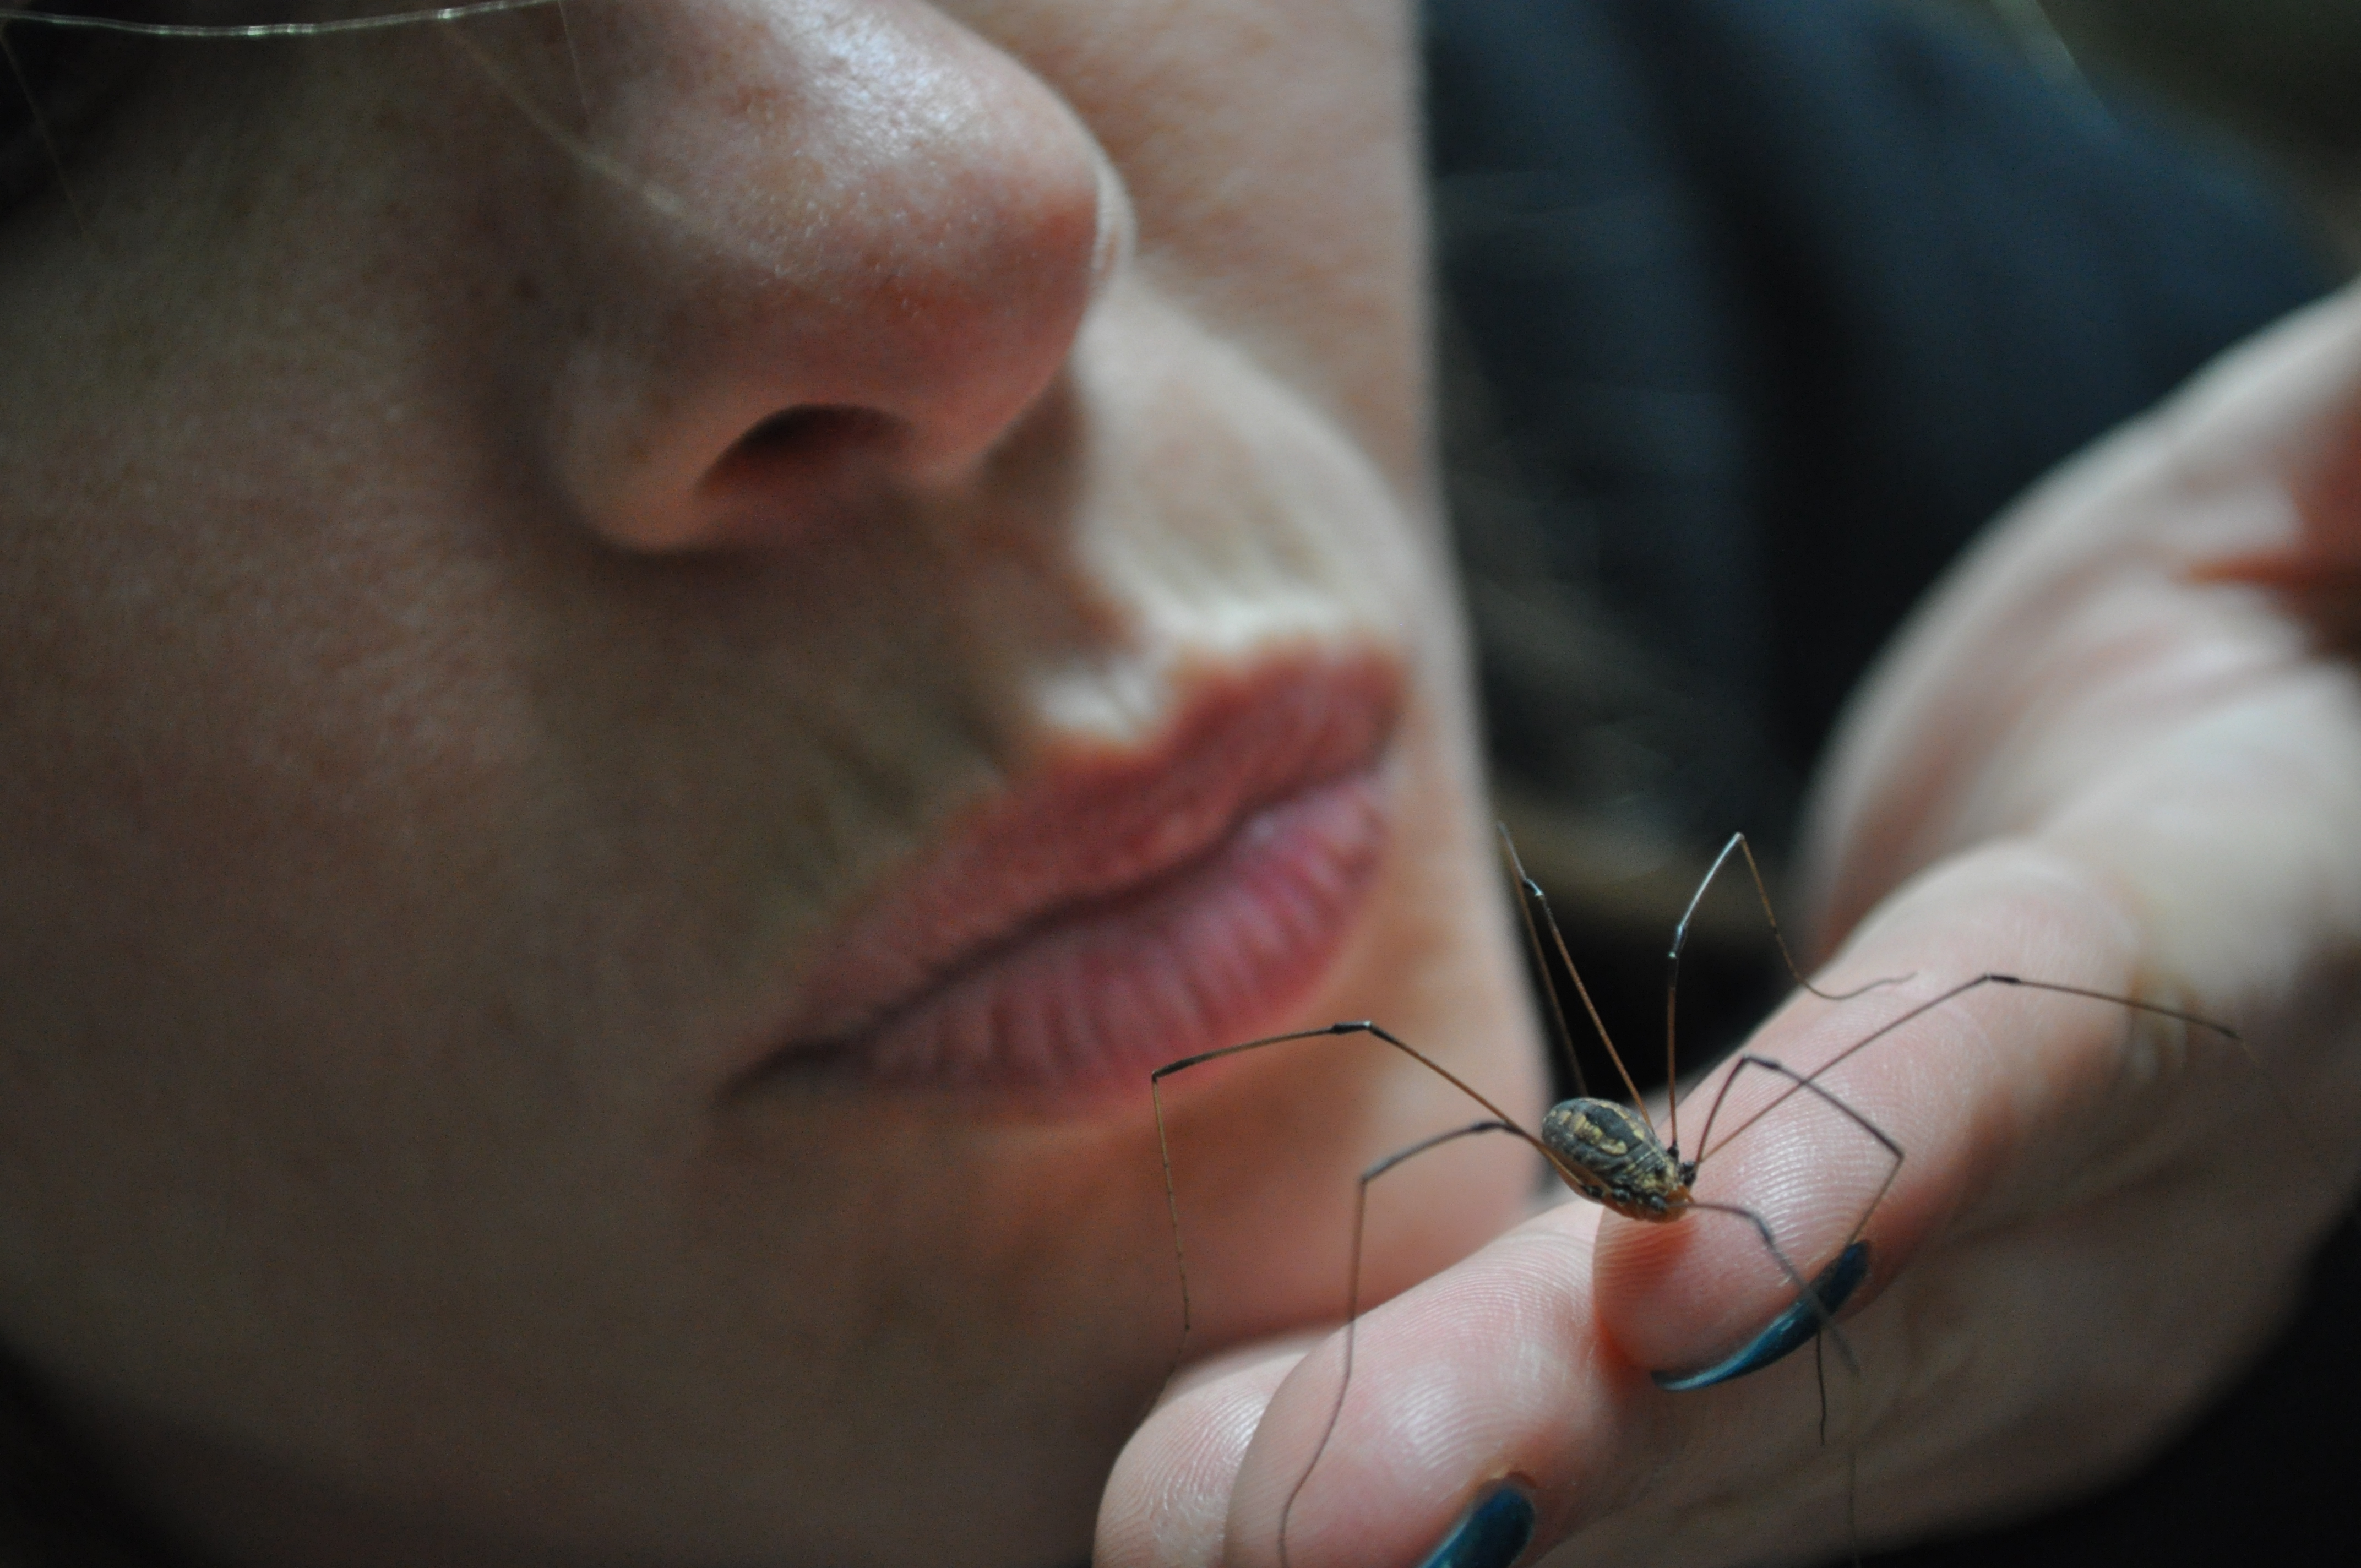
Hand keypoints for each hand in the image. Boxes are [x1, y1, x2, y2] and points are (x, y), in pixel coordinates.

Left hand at [1096, 283, 2360, 1567]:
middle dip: (1564, 1435)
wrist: (2253, 835)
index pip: (2053, 1037)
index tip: (1664, 1275)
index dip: (1876, 1156)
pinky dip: (1457, 1492)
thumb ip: (2337, 462)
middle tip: (1262, 1519)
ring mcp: (1994, 1329)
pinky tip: (1235, 1517)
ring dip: (1459, 1498)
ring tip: (1190, 1530)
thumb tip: (2354, 410)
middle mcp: (2124, 1198)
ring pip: (1711, 1433)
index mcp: (2248, 930)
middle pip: (1831, 1318)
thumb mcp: (2316, 503)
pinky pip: (1657, 1457)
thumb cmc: (2250, 620)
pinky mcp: (1855, 1378)